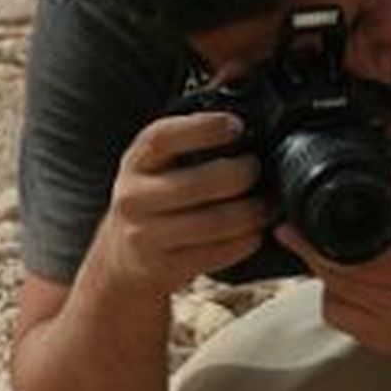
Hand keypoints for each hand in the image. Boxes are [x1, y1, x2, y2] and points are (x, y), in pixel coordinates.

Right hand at [96, 110, 273, 297]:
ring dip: (252, 213)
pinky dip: (244, 242)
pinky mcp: (163, 266)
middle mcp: (134, 197)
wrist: (121, 259)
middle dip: (241, 175)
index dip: (202, 129)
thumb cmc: (152, 202)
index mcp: (136, 162)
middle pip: (198, 183)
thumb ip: (185, 145)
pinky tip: (255, 232)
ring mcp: (146, 235)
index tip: (236, 126)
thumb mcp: (155, 167)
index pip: (162, 138)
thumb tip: (239, 124)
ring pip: (213, 222)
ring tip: (268, 205)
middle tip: (258, 170)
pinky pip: (216, 253)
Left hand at [277, 175, 390, 351]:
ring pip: (334, 303)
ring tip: (343, 259)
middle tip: (297, 235)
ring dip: (328, 280)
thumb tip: (372, 175)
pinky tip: (354, 284)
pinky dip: (338, 300)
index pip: (352, 266)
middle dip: (313, 257)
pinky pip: (341, 319)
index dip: (315, 247)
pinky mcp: (386, 342)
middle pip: (338, 284)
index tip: (291, 229)